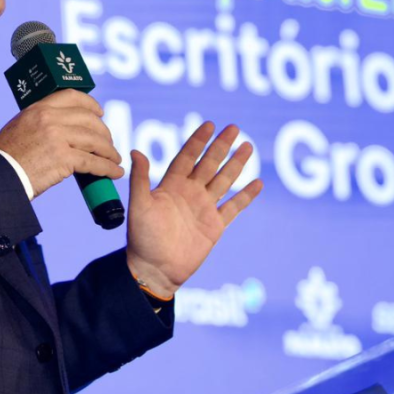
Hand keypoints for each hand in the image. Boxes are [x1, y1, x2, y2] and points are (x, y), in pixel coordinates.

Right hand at [0, 89, 123, 196]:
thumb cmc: (6, 157)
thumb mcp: (19, 126)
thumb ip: (39, 121)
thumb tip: (60, 127)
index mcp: (38, 108)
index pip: (72, 97)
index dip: (90, 104)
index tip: (100, 112)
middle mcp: (49, 118)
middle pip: (89, 119)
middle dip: (103, 132)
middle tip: (108, 143)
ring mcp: (58, 137)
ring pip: (95, 140)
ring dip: (109, 151)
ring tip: (114, 159)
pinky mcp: (63, 158)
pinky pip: (93, 162)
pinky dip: (108, 168)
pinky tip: (114, 172)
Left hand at [125, 122, 262, 297]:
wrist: (155, 269)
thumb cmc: (142, 238)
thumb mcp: (139, 206)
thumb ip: (140, 179)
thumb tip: (136, 150)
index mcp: (171, 186)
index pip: (187, 157)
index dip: (197, 141)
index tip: (209, 125)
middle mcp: (189, 193)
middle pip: (208, 164)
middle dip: (221, 146)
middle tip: (234, 128)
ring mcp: (203, 208)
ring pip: (223, 181)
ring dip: (236, 164)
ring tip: (248, 146)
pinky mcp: (215, 225)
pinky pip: (233, 207)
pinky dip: (245, 196)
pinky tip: (257, 182)